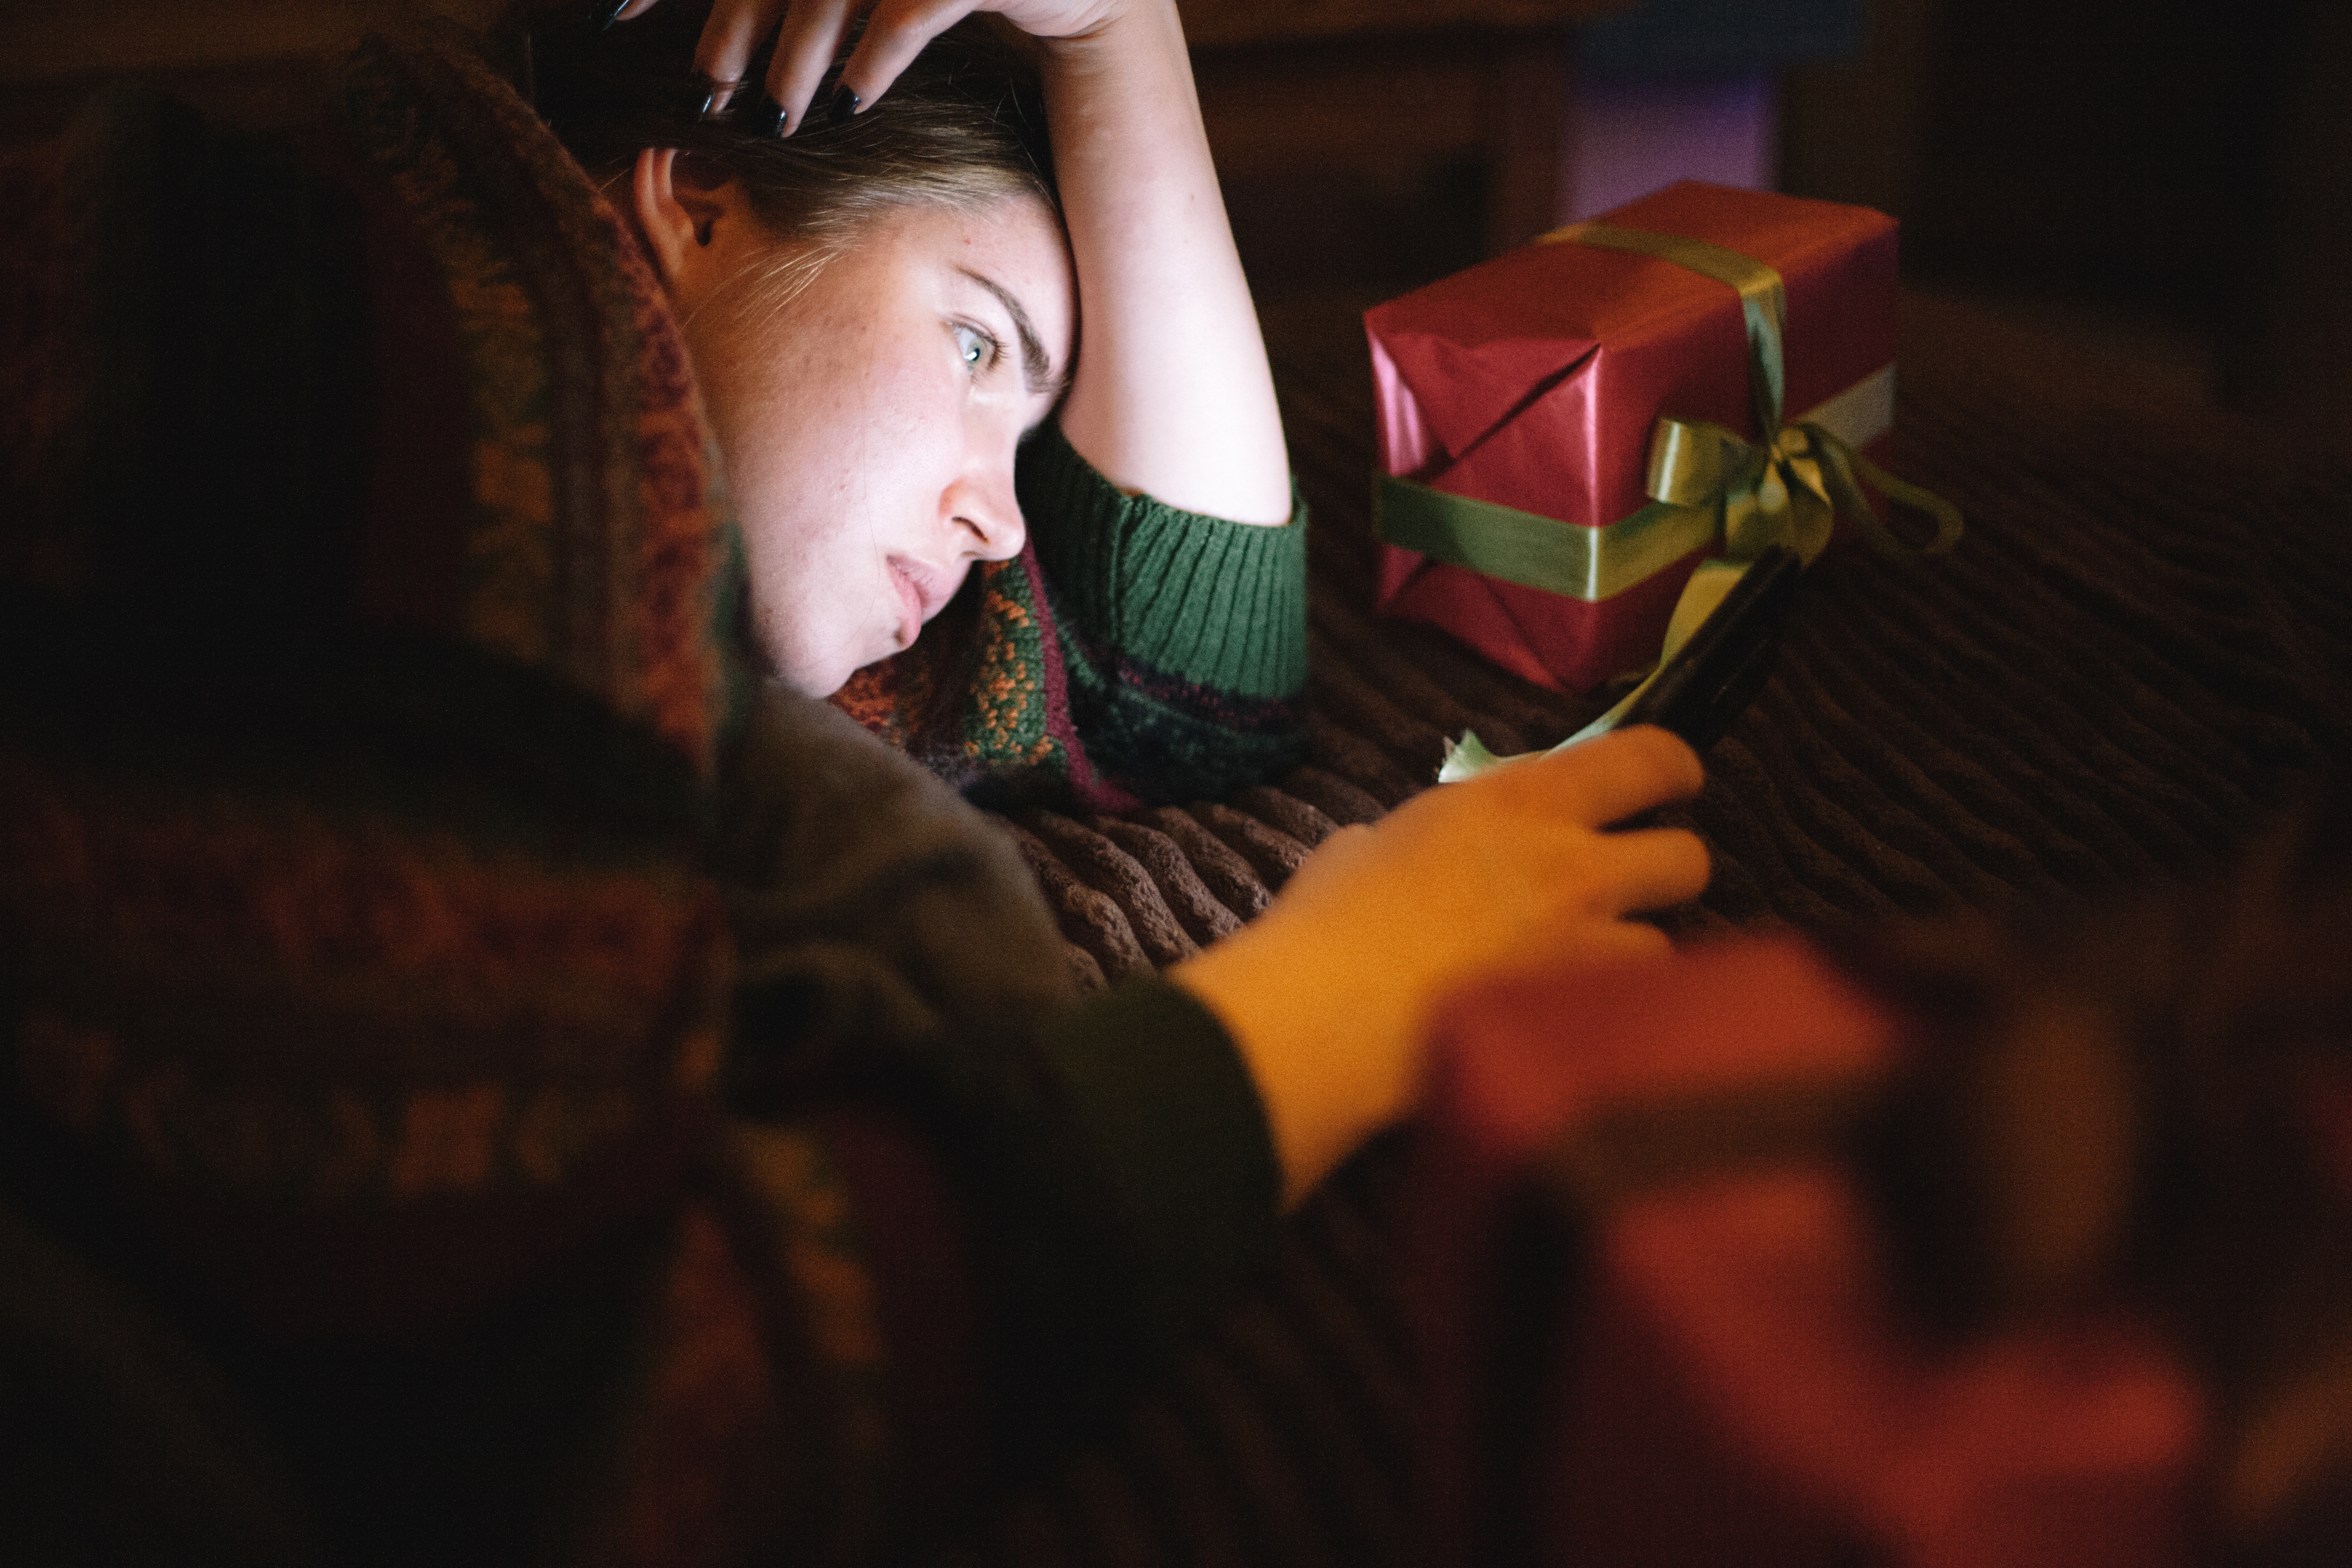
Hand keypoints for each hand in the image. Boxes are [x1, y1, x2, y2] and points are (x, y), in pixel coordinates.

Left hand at [611, 0, 1289, 523]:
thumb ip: (850, 74)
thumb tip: (736, 88)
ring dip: (802, 35)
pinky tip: (847, 107)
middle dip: (745, 4)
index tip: (631, 20)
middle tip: (707, 85)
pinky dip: (881, 42)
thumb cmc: (1034, 210)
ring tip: (771, 113)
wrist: (1151, 250)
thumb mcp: (929, 137)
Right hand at [1175, 726, 1710, 1204]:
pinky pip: (1631, 1011)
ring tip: (1589, 968)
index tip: (1670, 785)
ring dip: (1634, 952)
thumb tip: (1441, 851)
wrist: (1326, 1016)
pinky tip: (1566, 1024)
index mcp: (1521, 802)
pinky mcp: (1582, 1022)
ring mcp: (1587, 951)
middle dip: (1666, 870)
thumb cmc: (1331, 918)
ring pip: (1666, 943)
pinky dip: (1610, 1013)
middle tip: (1629, 886)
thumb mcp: (1378, 842)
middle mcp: (1575, 867)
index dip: (1673, 770)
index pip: (1649, 759)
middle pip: (1689, 857)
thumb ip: (1439, 835)